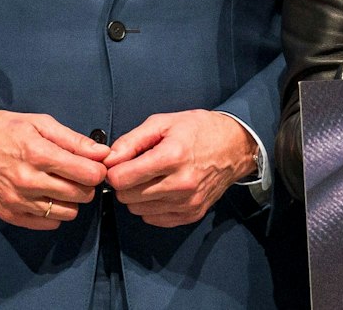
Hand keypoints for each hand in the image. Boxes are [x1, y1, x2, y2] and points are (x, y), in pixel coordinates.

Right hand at [0, 112, 108, 229]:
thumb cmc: (3, 131)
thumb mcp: (40, 124)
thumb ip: (74, 140)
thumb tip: (103, 153)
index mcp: (39, 155)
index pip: (88, 174)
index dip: (98, 169)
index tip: (95, 165)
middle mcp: (28, 181)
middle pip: (80, 195)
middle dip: (87, 185)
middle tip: (79, 175)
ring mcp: (17, 201)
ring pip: (67, 213)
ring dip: (72, 201)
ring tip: (62, 185)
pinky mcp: (9, 214)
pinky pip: (47, 223)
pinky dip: (54, 213)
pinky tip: (48, 196)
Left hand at [103, 111, 257, 227]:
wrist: (235, 146)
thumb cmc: (199, 130)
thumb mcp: (163, 123)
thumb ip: (131, 141)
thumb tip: (108, 160)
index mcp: (172, 157)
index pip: (122, 179)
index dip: (115, 170)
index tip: (121, 164)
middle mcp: (180, 184)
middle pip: (127, 197)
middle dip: (125, 183)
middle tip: (136, 170)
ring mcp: (187, 202)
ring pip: (138, 210)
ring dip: (138, 196)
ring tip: (152, 178)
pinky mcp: (192, 214)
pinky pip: (154, 219)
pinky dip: (152, 207)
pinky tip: (161, 190)